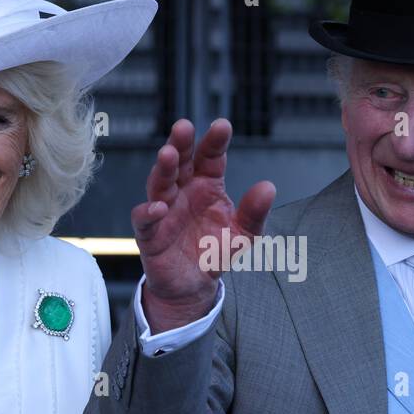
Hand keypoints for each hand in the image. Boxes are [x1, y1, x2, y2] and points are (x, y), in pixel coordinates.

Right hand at [132, 118, 274, 331]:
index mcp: (207, 185)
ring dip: (163, 169)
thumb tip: (268, 188)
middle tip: (184, 127)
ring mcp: (164, 211)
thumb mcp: (244, 234)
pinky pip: (145, 220)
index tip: (221, 126)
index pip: (210, 158)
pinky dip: (149, 212)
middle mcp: (183, 192)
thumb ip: (256, 212)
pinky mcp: (150, 234)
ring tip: (168, 154)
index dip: (214, 142)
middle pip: (180, 162)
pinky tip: (159, 207)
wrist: (194, 287)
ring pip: (159, 184)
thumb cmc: (215, 253)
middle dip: (181, 144)